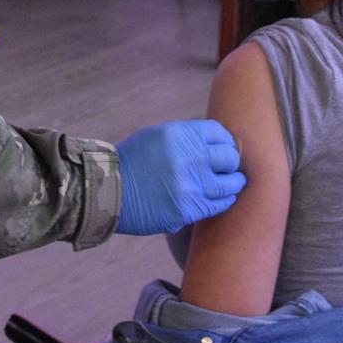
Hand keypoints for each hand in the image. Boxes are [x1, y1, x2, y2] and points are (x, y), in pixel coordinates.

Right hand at [115, 119, 245, 235]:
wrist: (108, 190)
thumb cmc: (133, 161)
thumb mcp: (158, 136)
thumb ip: (186, 137)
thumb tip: (216, 142)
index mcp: (180, 134)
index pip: (220, 133)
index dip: (225, 141)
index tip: (224, 148)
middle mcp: (189, 157)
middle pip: (230, 157)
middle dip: (231, 162)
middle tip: (229, 167)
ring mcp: (191, 185)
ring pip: (231, 184)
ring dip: (234, 183)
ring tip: (232, 183)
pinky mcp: (189, 209)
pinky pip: (219, 205)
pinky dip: (224, 200)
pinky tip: (221, 198)